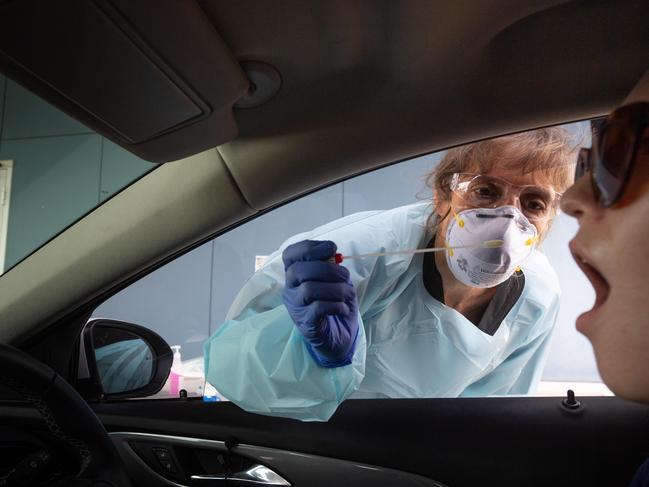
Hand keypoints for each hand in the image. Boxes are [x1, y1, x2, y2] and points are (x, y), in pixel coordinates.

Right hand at [282, 240, 358, 366]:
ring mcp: (296, 307)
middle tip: (344, 276)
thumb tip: (333, 255)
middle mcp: (290, 289)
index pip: (290, 254)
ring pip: (309, 289)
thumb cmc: (334, 304)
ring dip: (335, 289)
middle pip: (298, 270)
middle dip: (327, 269)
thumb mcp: (336, 281)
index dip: (310, 247)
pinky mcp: (306, 323)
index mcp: (296, 274)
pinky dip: (336, 305)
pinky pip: (318, 308)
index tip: (332, 248)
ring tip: (346, 294)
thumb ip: (332, 267)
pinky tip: (343, 308)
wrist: (338, 337)